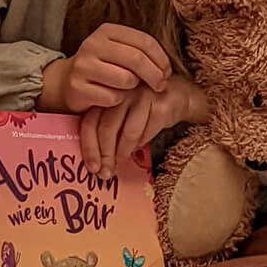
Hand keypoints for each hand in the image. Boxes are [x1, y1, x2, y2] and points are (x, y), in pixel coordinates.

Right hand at [39, 24, 170, 112]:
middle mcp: (92, 44)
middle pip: (137, 59)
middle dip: (155, 75)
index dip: (161, 59)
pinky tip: (114, 99)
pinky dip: (119, 101)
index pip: (145, 41)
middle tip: (160, 86)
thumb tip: (166, 70)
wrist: (66, 82)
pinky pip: (113, 98)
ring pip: (126, 79)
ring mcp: (83, 66)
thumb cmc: (102, 68)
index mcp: (107, 31)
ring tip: (131, 90)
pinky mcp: (78, 87)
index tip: (167, 72)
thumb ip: (141, 53)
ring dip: (134, 89)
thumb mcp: (119, 52)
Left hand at [81, 78, 208, 177]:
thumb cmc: (143, 109)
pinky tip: (140, 146)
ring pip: (128, 133)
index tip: (93, 167)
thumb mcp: (121, 114)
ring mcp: (142, 96)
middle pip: (107, 128)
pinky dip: (142, 144)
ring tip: (122, 162)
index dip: (89, 147)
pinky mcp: (160, 105)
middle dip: (106, 155)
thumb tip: (96, 163)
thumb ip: (107, 129)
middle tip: (106, 174)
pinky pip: (147, 132)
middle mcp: (122, 92)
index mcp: (107, 94)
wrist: (177, 96)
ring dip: (123, 153)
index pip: (90, 122)